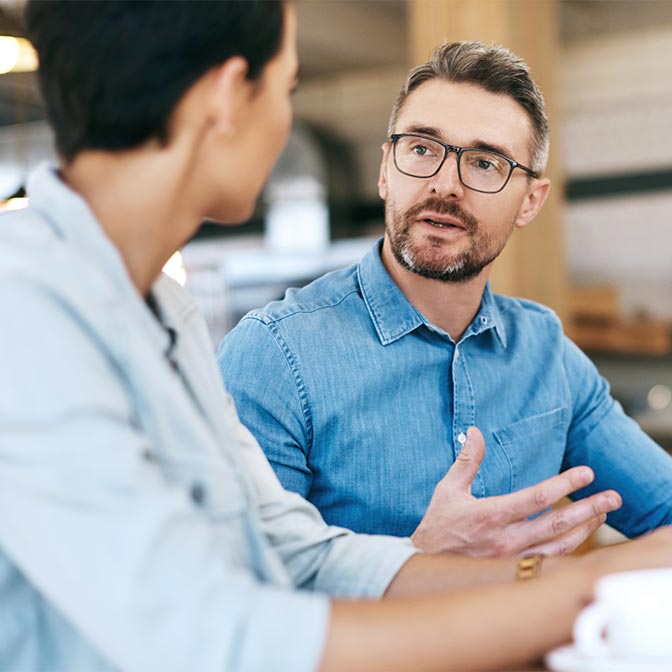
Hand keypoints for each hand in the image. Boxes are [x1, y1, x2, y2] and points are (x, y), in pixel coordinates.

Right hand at [410, 426, 621, 556]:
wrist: (426, 563)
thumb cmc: (439, 524)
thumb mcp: (448, 488)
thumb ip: (467, 460)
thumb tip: (475, 431)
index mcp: (492, 516)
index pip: (537, 498)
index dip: (565, 483)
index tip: (587, 472)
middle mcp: (507, 540)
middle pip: (558, 524)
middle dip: (589, 509)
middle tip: (613, 497)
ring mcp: (513, 558)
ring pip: (560, 547)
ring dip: (586, 529)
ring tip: (602, 513)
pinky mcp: (515, 569)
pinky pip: (551, 561)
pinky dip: (572, 548)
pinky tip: (581, 536)